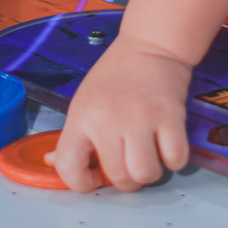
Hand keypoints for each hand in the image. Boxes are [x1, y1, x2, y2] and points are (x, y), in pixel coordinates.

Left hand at [52, 32, 191, 192]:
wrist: (150, 44)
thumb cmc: (116, 75)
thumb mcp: (84, 101)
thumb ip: (72, 137)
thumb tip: (52, 163)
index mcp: (82, 116)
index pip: (68, 166)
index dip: (80, 183)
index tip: (93, 177)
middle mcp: (108, 118)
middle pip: (117, 177)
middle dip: (126, 181)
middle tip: (130, 162)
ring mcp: (141, 117)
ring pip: (145, 173)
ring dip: (150, 173)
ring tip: (150, 155)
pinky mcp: (170, 116)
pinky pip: (175, 159)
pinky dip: (174, 159)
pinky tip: (167, 145)